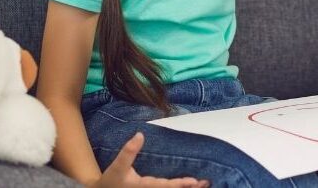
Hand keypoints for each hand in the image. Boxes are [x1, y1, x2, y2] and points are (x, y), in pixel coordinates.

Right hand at [88, 133, 208, 187]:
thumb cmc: (110, 180)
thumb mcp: (117, 167)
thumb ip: (128, 152)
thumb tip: (140, 134)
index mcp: (144, 187)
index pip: (166, 186)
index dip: (180, 184)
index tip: (194, 181)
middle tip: (206, 182)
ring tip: (203, 184)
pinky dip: (179, 187)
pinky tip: (189, 185)